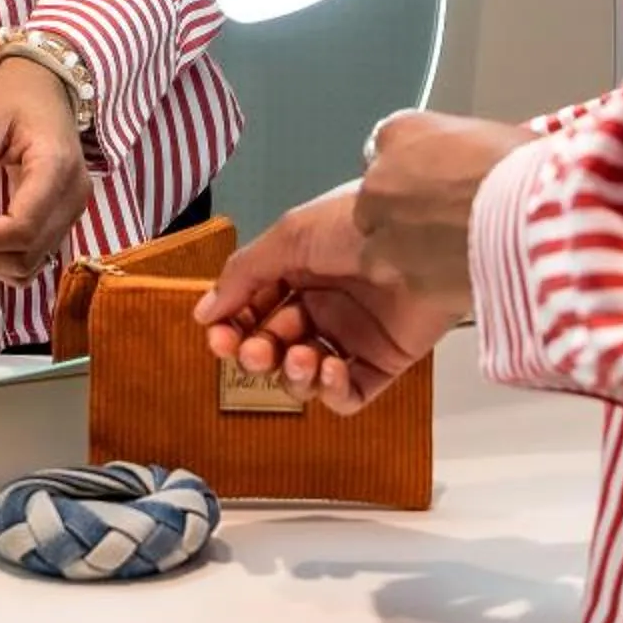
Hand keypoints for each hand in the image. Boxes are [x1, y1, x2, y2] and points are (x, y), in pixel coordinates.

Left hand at [0, 60, 91, 282]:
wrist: (44, 78)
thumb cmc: (11, 93)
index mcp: (55, 168)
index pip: (21, 228)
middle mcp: (74, 194)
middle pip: (28, 252)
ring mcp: (74, 207)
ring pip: (33, 261)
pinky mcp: (65, 214)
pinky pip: (38, 252)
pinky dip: (7, 254)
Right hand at [190, 186, 465, 416]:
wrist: (419, 239)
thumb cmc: (358, 227)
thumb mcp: (287, 238)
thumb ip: (242, 275)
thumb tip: (203, 312)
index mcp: (300, 270)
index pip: (254, 308)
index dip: (233, 324)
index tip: (219, 334)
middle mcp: (325, 304)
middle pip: (274, 345)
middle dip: (256, 352)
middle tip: (252, 350)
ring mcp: (354, 336)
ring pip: (305, 375)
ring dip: (291, 373)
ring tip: (298, 355)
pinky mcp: (384, 362)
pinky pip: (349, 395)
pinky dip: (332, 391)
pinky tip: (330, 369)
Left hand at [353, 111, 546, 306]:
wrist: (536, 218)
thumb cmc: (527, 169)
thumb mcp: (494, 136)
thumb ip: (465, 150)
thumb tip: (479, 163)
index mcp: (401, 132)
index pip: (388, 148)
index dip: (414, 170)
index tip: (436, 181)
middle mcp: (382, 180)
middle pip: (376, 201)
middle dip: (403, 214)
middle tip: (447, 221)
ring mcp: (387, 233)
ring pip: (379, 250)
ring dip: (406, 254)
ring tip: (452, 255)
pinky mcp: (407, 278)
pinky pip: (410, 284)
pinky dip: (432, 283)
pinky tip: (465, 276)